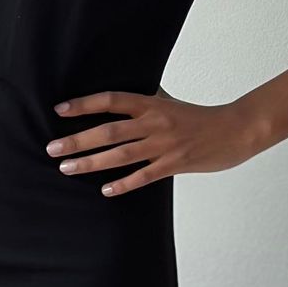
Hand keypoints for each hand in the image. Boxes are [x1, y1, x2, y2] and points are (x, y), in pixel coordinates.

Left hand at [45, 88, 261, 196]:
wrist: (235, 130)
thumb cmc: (199, 117)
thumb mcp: (170, 102)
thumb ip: (146, 100)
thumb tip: (120, 96)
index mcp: (152, 104)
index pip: (112, 100)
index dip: (85, 104)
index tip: (60, 109)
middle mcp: (155, 123)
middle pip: (109, 131)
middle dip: (78, 140)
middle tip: (52, 149)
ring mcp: (164, 144)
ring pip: (121, 155)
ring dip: (92, 162)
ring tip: (67, 168)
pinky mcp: (175, 163)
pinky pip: (145, 176)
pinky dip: (124, 183)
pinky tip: (105, 190)